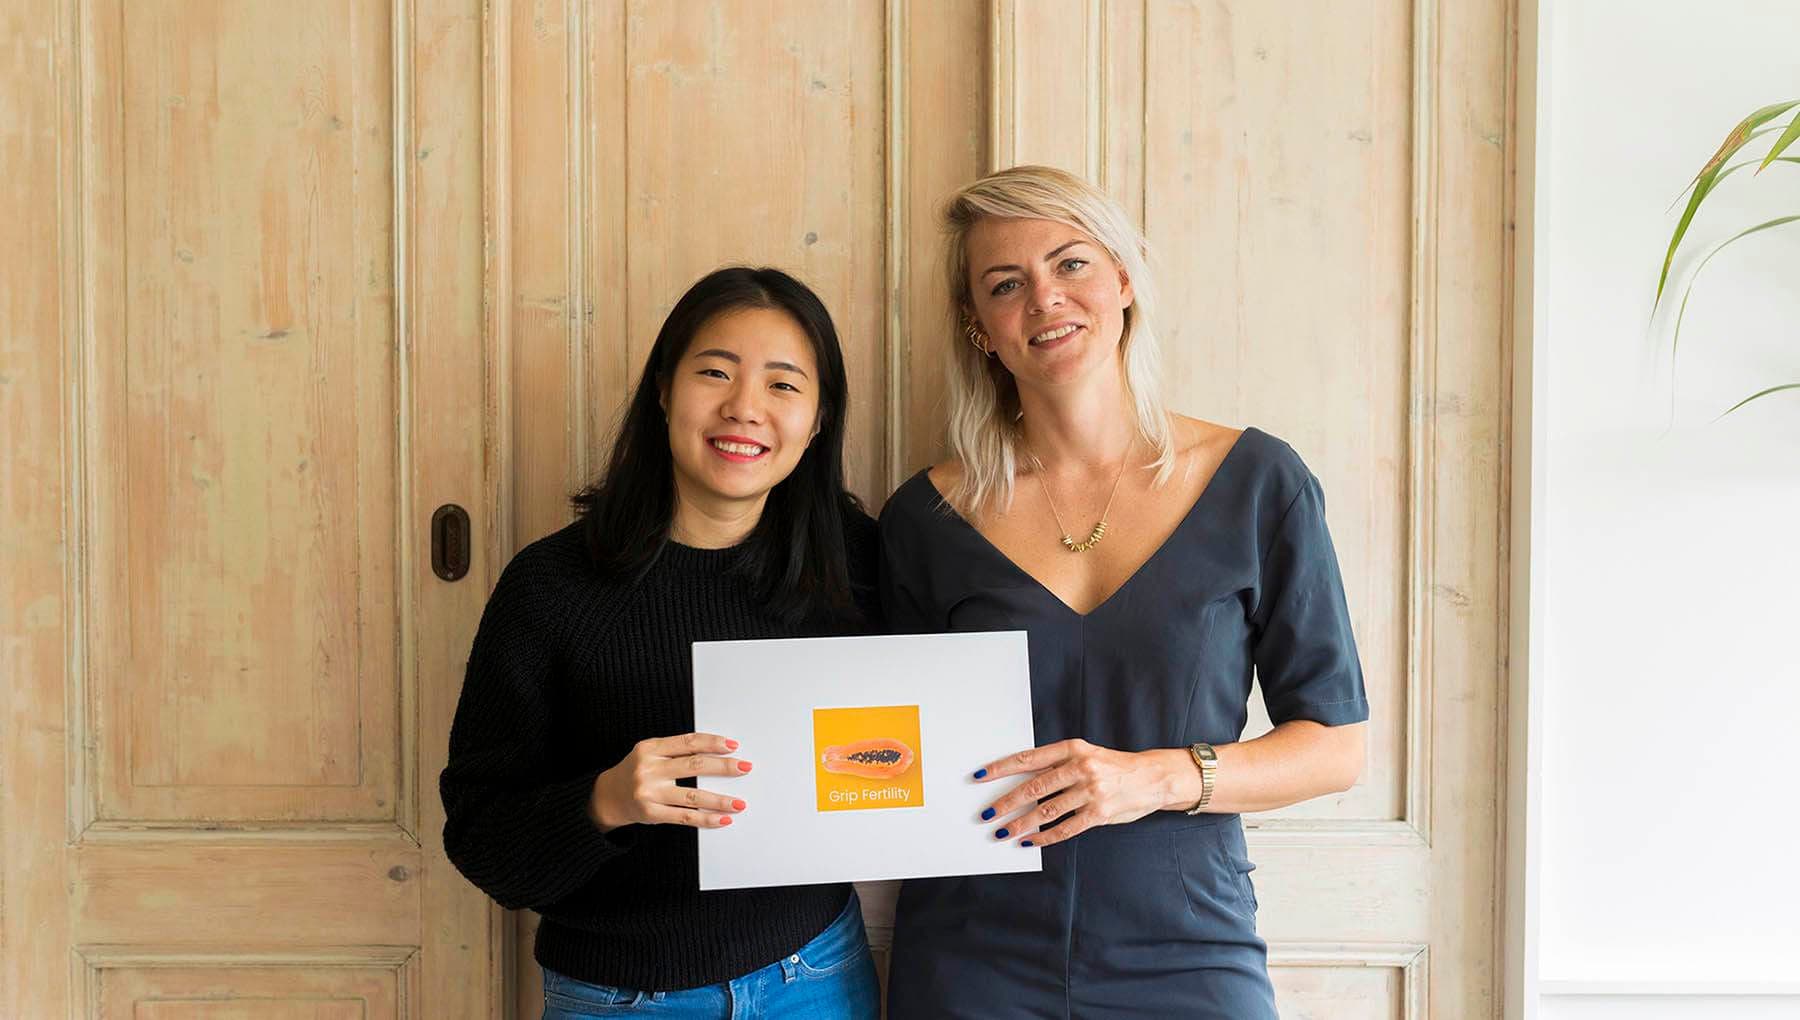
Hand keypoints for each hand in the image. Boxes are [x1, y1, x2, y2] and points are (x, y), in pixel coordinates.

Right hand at [589, 732, 751, 831]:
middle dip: (723, 766)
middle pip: (694, 765)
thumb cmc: (636, 771)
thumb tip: (716, 752)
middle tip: (744, 767)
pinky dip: (706, 819)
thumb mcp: (649, 753)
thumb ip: (675, 750)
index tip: (732, 745)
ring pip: (693, 796)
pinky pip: (685, 817)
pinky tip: (722, 819)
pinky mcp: (652, 814)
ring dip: (720, 800)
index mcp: (650, 749)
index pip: (688, 742)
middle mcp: (649, 769)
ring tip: (739, 803)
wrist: (608, 796)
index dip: (712, 742)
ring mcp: (650, 793)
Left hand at [974, 738, 1182, 847]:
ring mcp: (1091, 791)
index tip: (980, 776)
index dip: (1002, 768)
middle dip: (1006, 802)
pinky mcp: (1099, 813)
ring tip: (1004, 832)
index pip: (1029, 758)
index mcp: (1073, 749)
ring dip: (1021, 824)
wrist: (1153, 778)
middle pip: (1033, 787)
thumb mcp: (1087, 755)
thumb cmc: (1114, 767)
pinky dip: (1045, 837)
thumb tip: (1023, 780)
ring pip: (1046, 811)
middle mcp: (1081, 768)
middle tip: (988, 814)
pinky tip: (1030, 842)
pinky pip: (1066, 828)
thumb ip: (1058, 766)